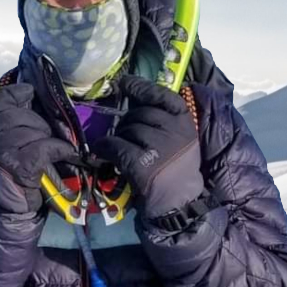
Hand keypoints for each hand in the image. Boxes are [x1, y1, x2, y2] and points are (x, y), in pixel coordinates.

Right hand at [0, 83, 77, 213]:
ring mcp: (2, 151)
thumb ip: (5, 116)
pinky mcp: (21, 165)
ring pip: (37, 129)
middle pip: (22, 113)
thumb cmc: (5, 168)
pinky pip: (48, 146)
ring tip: (41, 152)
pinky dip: (60, 150)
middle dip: (37, 124)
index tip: (28, 93)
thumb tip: (28, 92)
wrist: (2, 206)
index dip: (15, 93)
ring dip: (46, 139)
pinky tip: (61, 154)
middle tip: (36, 138)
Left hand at [92, 74, 202, 218]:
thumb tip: (133, 103)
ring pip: (126, 129)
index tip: (124, 82)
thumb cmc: (176, 171)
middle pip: (139, 114)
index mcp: (185, 123)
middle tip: (124, 136)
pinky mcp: (142, 162)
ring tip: (118, 148)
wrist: (180, 203)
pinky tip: (101, 152)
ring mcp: (159, 146)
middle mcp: (174, 130)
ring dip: (117, 136)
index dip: (141, 87)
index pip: (163, 96)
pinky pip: (114, 146)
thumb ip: (164, 122)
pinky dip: (104, 148)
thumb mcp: (180, 141)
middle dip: (127, 122)